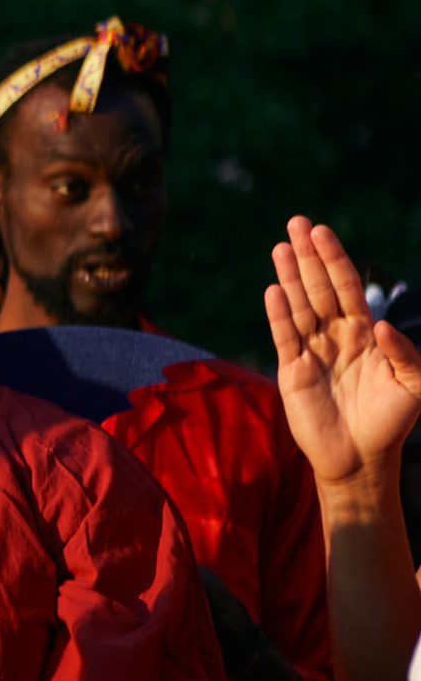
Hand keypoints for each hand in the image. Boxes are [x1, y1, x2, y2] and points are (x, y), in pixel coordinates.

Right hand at [267, 215, 420, 490]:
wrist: (362, 458)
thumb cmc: (392, 421)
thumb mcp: (415, 384)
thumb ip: (403, 352)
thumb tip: (378, 323)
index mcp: (365, 333)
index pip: (348, 287)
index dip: (335, 260)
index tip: (322, 232)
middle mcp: (336, 336)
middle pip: (319, 288)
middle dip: (308, 256)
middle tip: (296, 222)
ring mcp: (312, 352)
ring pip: (299, 307)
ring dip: (289, 277)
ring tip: (280, 247)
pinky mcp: (293, 372)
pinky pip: (285, 338)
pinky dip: (278, 315)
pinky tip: (273, 291)